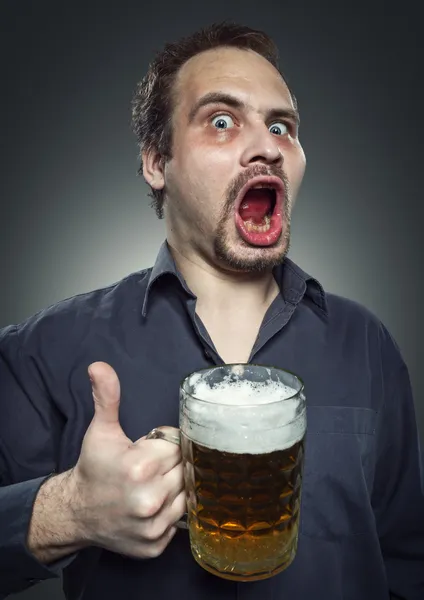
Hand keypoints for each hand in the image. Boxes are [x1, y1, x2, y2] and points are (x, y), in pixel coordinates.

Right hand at [68, 361, 184, 558]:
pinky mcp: (155, 545)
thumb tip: (100, 366)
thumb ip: (107, 396)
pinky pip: (179, 520)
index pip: (178, 446)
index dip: (165, 445)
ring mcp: (153, 526)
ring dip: (173, 487)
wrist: (77, 511)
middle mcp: (149, 499)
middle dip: (170, 465)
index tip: (149, 449)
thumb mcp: (101, 430)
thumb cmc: (94, 468)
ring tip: (152, 485)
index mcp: (140, 467)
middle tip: (150, 468)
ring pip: (186, 494)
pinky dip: (169, 512)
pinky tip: (151, 505)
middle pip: (184, 469)